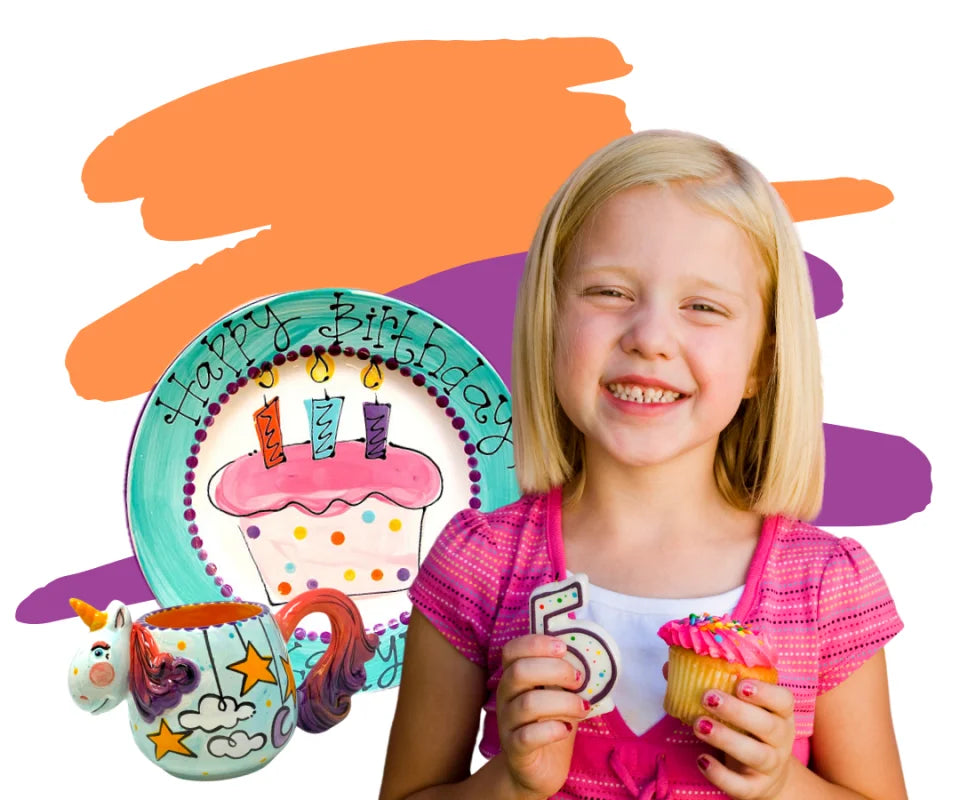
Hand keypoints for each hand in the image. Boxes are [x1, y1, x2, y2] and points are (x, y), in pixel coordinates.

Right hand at [496, 634, 588, 798]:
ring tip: (583, 708)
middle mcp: (506, 696)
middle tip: (578, 680)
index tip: (563, 647)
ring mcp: (507, 723)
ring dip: (563, 702)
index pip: (512, 650)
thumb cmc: (551, 723)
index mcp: (514, 677)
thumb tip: (591, 655)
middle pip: (519, 672)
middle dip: (555, 670)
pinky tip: (567, 730)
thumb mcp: (559, 694)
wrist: (537, 769)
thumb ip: (566, 676)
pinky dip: (552, 730)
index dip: (536, 643)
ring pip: (528, 704)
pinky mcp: (515, 750)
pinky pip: (528, 736)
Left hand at [692, 679, 796, 799]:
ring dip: (726, 739)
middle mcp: (781, 739)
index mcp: (780, 713)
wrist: (765, 776)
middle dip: (738, 711)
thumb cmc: (747, 730)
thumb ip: (710, 685)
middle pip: (768, 726)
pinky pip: (741, 785)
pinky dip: (720, 774)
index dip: (765, 692)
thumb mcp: (738, 707)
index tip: (739, 684)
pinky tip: (701, 759)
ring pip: (756, 754)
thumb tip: (669, 668)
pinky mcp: (755, 788)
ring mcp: (771, 766)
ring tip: (700, 724)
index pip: (783, 700)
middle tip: (709, 698)